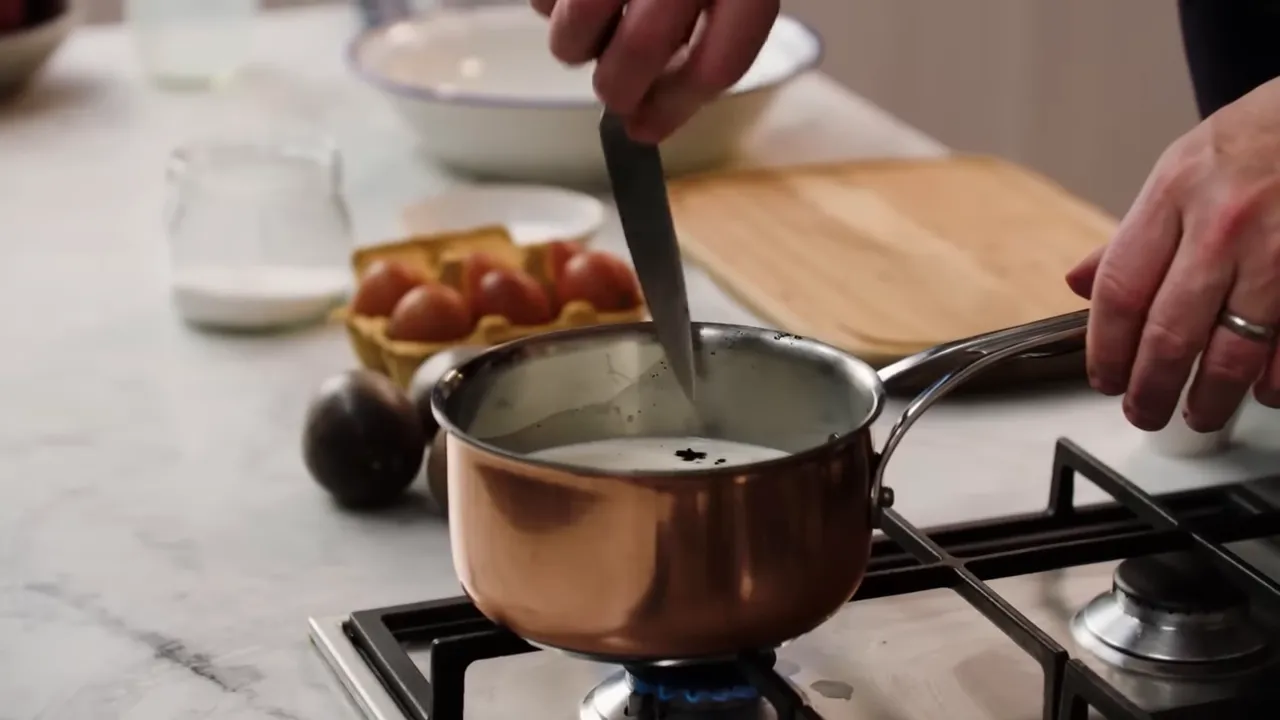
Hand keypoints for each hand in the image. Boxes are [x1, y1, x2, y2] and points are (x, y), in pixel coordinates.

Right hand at [530, 0, 778, 142]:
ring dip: (574, 48)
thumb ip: (704, 44)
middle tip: (615, 94)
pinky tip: (569, 0)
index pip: (720, 62)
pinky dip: (547, 8)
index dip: (680, 107)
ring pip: (579, 26)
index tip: (646, 130)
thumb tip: (648, 117)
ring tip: (589, 37)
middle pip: (642, 47)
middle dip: (619, 87)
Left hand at [1066, 77, 1279, 432]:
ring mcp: (1279, 249)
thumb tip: (1078, 283)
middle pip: (1169, 332)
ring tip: (1199, 414)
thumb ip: (1134, 235)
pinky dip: (1275, 380)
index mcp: (1174, 194)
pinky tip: (1263, 390)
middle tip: (1145, 413)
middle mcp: (1224, 223)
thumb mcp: (1182, 169)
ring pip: (1234, 350)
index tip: (1104, 379)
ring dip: (1212, 397)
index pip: (1120, 291)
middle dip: (1151, 388)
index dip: (1105, 349)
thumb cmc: (1260, 139)